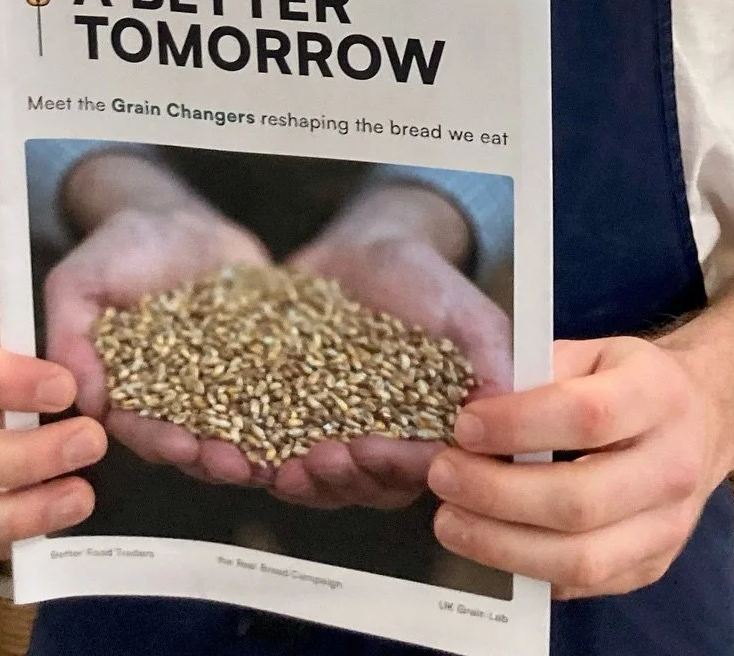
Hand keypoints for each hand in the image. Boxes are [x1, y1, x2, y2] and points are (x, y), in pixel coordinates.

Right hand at [0, 285, 105, 558]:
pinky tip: (71, 520)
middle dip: (24, 458)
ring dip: (21, 512)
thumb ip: (66, 320)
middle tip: (92, 441)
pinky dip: (25, 538)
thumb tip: (95, 369)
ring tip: (83, 497)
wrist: (45, 339)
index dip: (3, 382)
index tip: (66, 387)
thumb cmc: (48, 316)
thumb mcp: (54, 299)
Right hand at [45, 204, 269, 484]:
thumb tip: (80, 398)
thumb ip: (69, 335)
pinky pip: (281, 386)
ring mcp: (223, 381)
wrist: (175, 218)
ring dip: (258, 446)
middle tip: (239, 467)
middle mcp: (177, 399)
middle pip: (197, 439)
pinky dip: (296, 403)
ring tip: (279, 458)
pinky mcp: (261, 358)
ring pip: (241, 425)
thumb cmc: (117, 249)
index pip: (142, 428)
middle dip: (216, 457)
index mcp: (130, 393)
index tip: (182, 448)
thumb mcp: (79, 282)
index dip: (161, 441)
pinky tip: (315, 413)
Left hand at [270, 231, 512, 511]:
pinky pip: (266, 450)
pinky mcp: (285, 418)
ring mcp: (332, 436)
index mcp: (429, 434)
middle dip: (337, 480)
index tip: (371, 449)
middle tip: (314, 460)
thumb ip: (491, 357)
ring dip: (288, 481)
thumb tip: (509, 408)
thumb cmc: (426, 279)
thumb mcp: (466, 311)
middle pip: (362, 486)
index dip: (394, 467)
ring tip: (266, 467)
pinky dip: (245, 456)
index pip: (419, 468)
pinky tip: (224, 448)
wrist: (366, 247)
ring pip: (312, 479)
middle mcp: (381, 446)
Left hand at [425, 335, 725, 598]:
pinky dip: (528, 569)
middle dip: (497, 494)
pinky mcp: (653, 567)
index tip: (464, 426)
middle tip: (444, 476)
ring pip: (580, 557)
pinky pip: (583, 584)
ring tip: (452, 520)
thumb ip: (540, 372)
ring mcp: (669, 527)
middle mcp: (673, 466)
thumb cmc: (632, 380)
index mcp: (659, 395)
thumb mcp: (594, 352)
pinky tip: (492, 543)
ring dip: (502, 545)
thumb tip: (475, 408)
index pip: (586, 417)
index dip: (517, 425)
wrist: (704, 418)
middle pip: (579, 500)